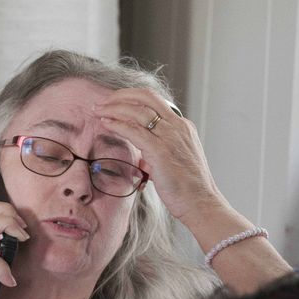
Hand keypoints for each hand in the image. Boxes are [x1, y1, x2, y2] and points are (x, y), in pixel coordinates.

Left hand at [93, 88, 222, 225]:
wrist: (201, 203)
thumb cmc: (187, 188)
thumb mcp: (174, 162)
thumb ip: (158, 153)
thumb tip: (143, 157)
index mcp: (182, 126)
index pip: (155, 101)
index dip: (132, 97)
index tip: (115, 102)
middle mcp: (178, 126)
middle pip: (146, 97)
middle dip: (121, 96)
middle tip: (102, 102)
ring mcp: (170, 137)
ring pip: (138, 111)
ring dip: (114, 108)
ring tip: (98, 110)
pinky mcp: (161, 151)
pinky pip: (134, 131)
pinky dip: (117, 124)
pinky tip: (105, 123)